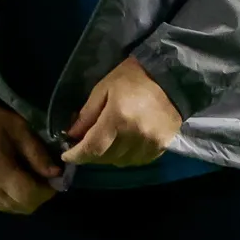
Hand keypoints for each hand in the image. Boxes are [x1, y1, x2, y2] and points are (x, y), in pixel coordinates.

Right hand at [0, 103, 58, 213]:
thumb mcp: (17, 128)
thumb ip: (37, 153)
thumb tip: (55, 173)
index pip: (31, 195)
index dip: (47, 191)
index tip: (54, 178)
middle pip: (23, 207)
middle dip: (38, 197)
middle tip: (44, 179)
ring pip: (11, 208)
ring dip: (24, 199)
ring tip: (28, 179)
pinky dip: (10, 197)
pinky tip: (12, 180)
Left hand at [60, 57, 182, 168]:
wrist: (172, 78)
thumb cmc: (133, 78)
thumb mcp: (104, 88)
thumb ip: (87, 114)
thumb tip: (72, 135)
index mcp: (118, 117)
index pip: (93, 147)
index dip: (77, 155)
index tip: (67, 155)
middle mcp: (135, 134)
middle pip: (106, 157)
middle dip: (91, 154)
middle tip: (84, 146)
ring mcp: (150, 143)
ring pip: (121, 162)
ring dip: (108, 156)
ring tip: (105, 144)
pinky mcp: (161, 147)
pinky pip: (137, 161)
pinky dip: (126, 156)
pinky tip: (123, 145)